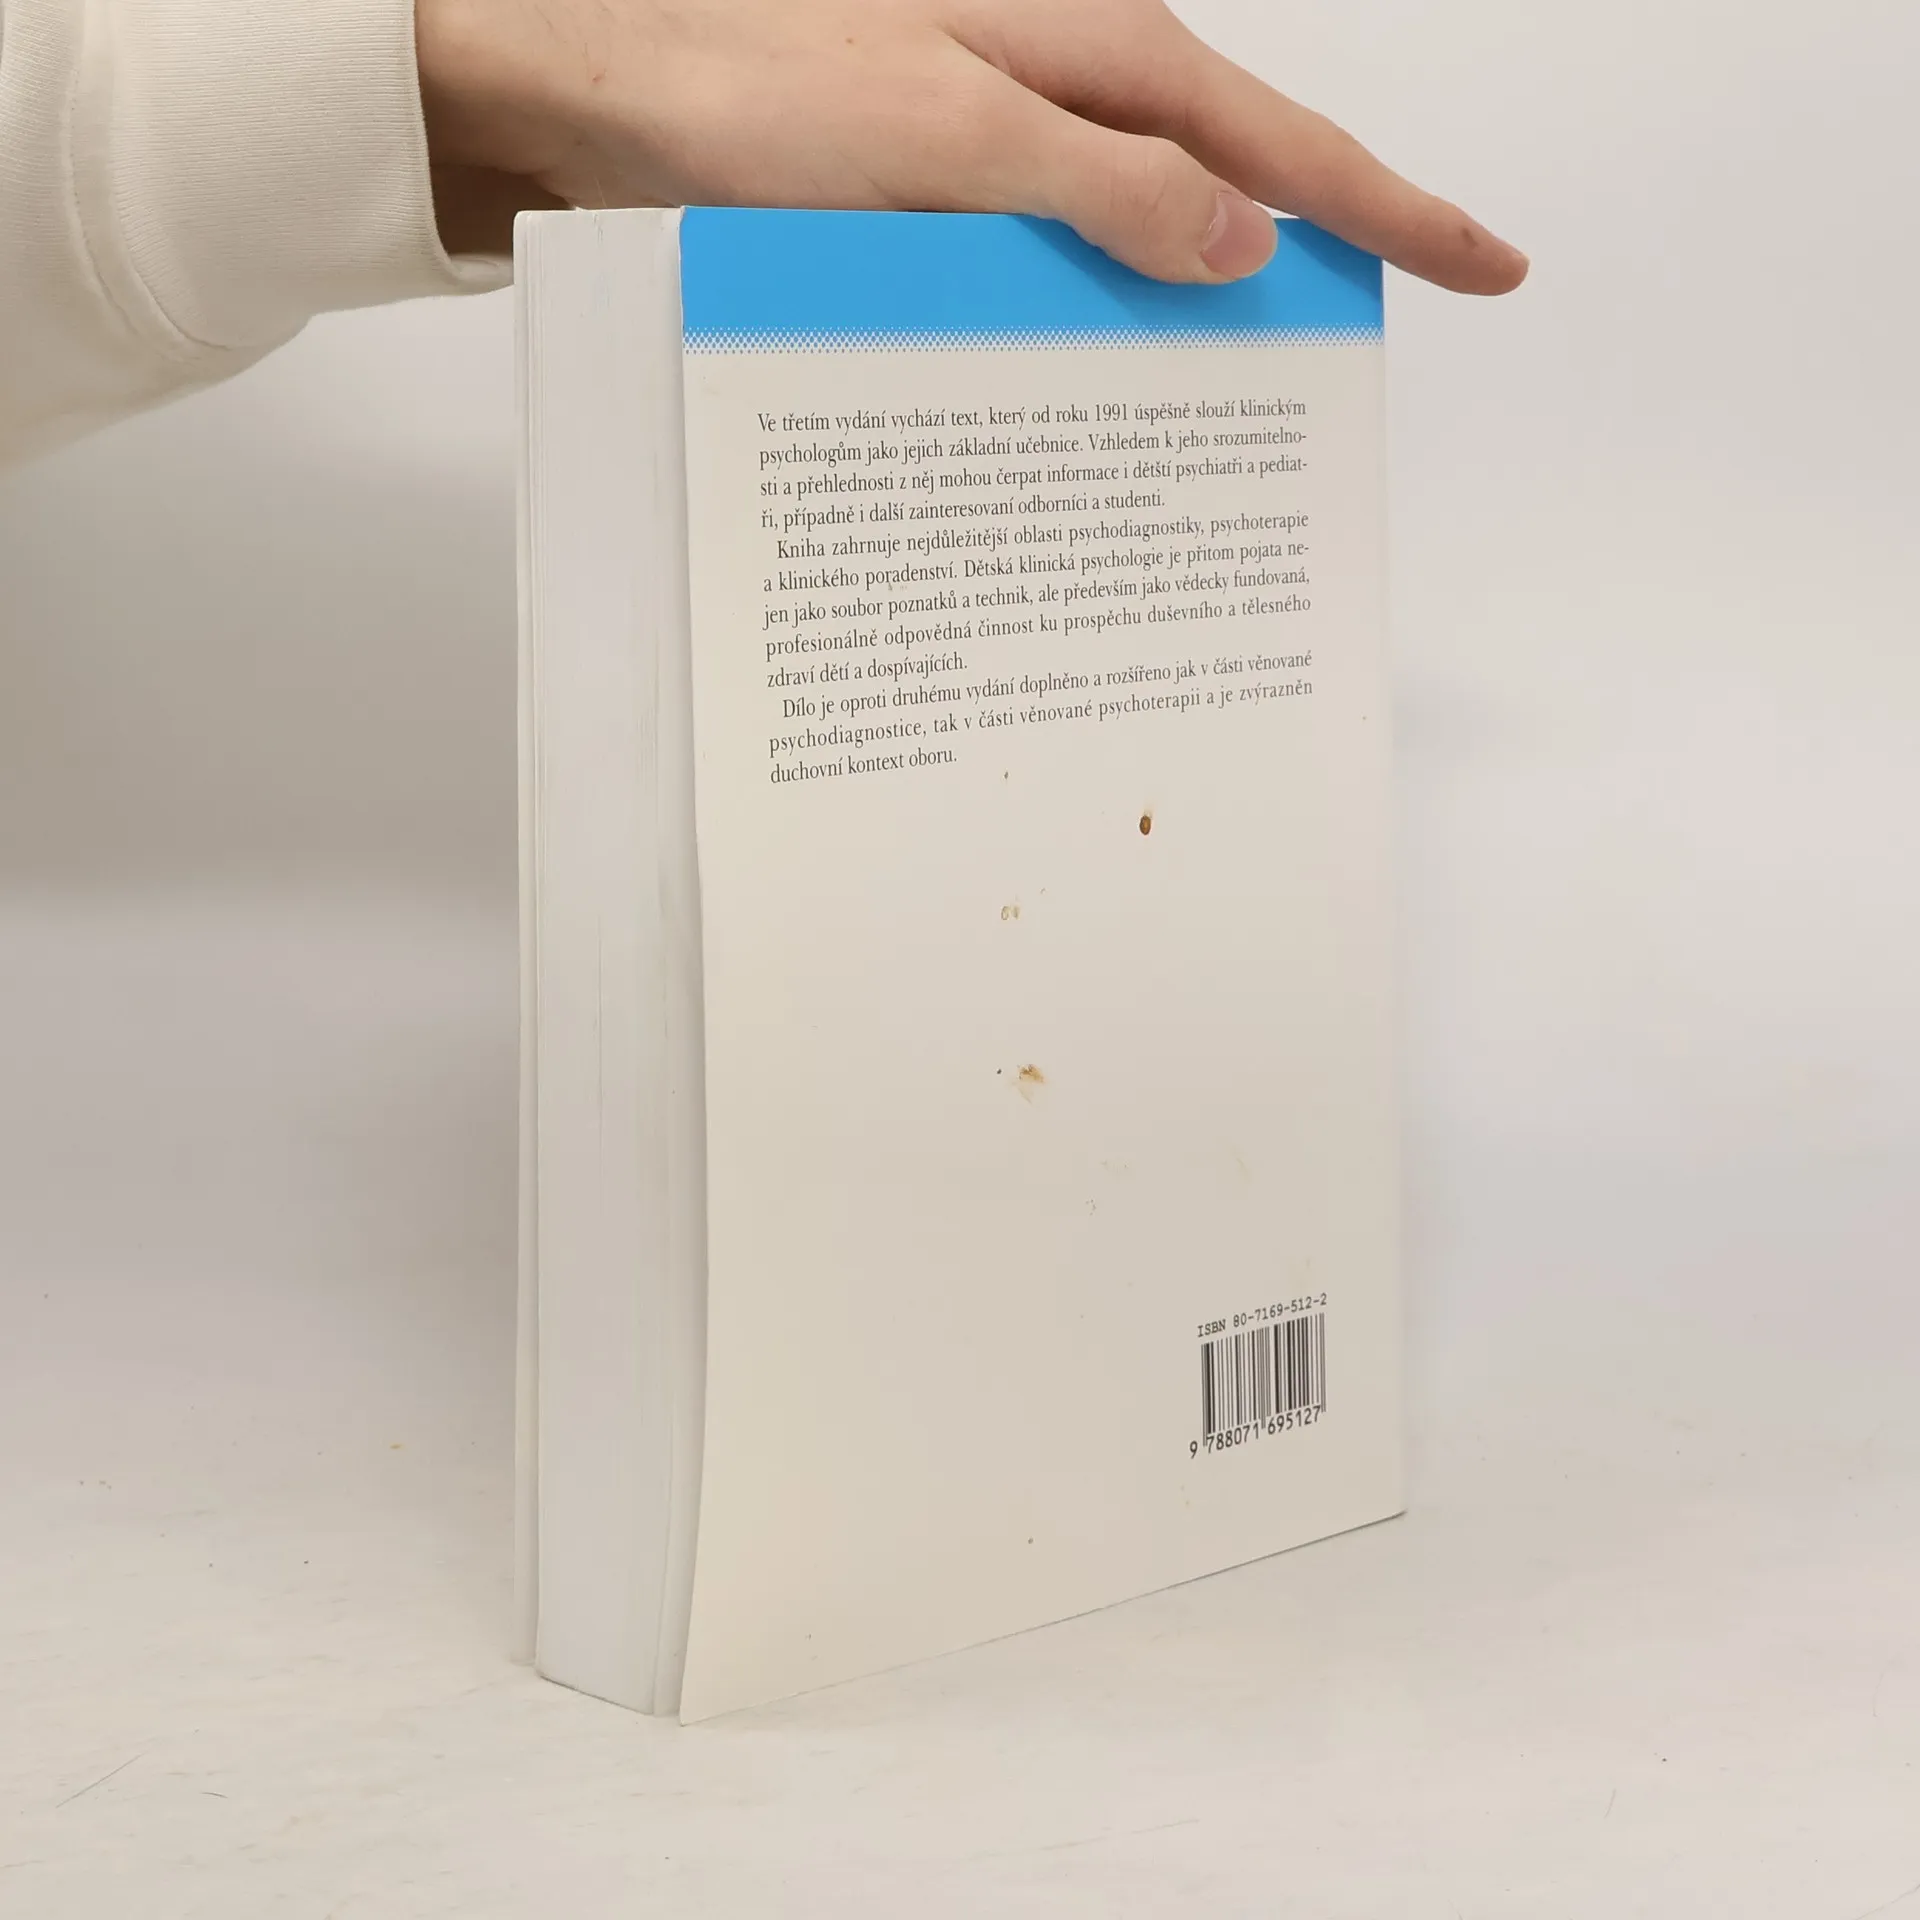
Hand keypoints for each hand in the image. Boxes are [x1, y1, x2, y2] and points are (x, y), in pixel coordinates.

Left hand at [417, 0, 1526, 292]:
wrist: (586, 81)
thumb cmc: (749, 88)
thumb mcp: (945, 139)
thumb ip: (1101, 187)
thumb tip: (1245, 243)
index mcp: (1095, 55)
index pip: (1286, 146)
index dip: (1395, 210)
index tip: (1491, 264)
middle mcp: (1062, 84)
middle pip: (1231, 185)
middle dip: (1316, 262)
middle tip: (1371, 351)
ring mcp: (1001, 132)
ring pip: (1141, 229)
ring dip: (1192, 303)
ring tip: (1240, 396)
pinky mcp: (940, 180)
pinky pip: (1052, 254)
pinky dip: (1086, 311)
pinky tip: (1088, 367)